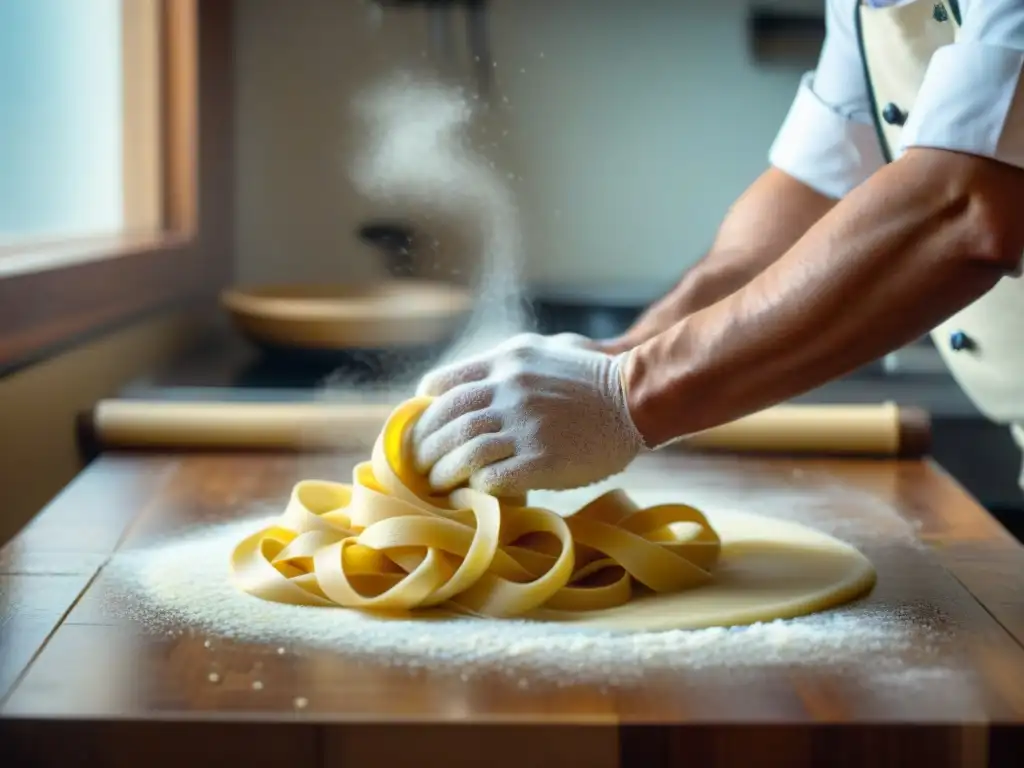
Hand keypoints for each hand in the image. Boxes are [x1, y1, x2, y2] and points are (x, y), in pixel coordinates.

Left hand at [412, 332, 644, 494]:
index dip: (424, 412)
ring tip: (437, 484)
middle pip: (447, 422)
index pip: (442, 385)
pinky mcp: (542, 460)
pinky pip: (492, 479)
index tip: (421, 430)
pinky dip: (476, 487)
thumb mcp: (542, 349)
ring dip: (443, 473)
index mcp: (505, 362)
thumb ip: (503, 363)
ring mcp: (526, 426)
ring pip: (464, 453)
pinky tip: (474, 492)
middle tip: (418, 466)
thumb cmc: (590, 375)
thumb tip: (464, 383)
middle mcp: (510, 390)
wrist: (636, 399)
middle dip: (426, 447)